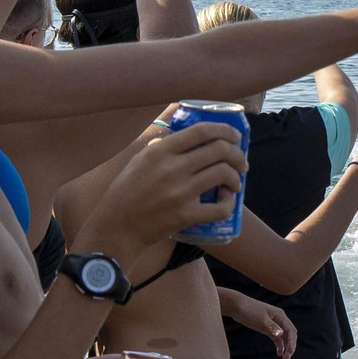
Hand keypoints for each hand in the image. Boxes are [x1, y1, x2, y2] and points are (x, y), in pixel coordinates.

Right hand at [81, 122, 245, 257]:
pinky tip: (227, 201)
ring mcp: (181, 192)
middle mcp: (172, 167)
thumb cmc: (125, 193)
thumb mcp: (138, 161)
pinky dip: (230, 203)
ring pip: (224, 174)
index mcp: (161, 151)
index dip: (224, 130)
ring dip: (236, 177)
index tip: (235, 136)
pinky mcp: (186, 215)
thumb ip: (160, 147)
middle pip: (219, 150)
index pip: (201, 131)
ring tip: (235, 182)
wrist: (116, 228)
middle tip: (241, 162)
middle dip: (237, 154)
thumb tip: (181, 135)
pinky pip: (220, 207)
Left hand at [224, 295, 296, 358]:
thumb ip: (271, 327)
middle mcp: (279, 319)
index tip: (289, 352)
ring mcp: (274, 324)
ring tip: (284, 358)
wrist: (237, 306)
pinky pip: (277, 337)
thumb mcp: (260, 320)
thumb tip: (281, 334)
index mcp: (280, 315)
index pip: (291, 330)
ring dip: (286, 347)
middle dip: (290, 346)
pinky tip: (279, 353)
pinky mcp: (267, 328)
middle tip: (287, 358)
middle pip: (289, 334)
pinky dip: (279, 344)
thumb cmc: (249, 310)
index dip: (292, 342)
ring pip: (284, 337)